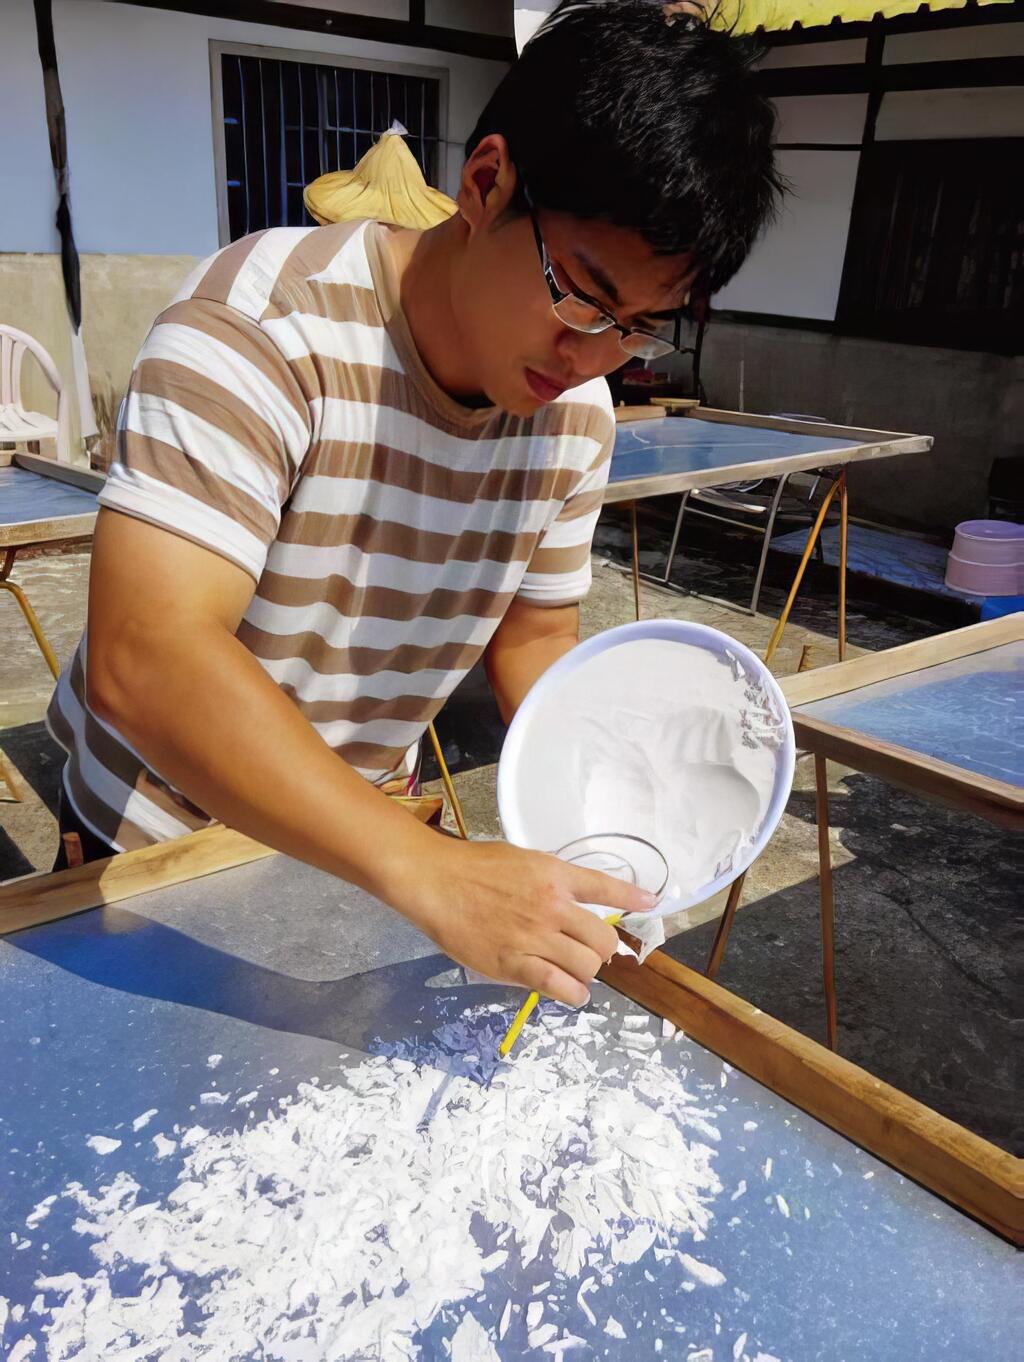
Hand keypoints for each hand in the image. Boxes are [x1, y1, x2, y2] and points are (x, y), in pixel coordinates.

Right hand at [400, 838, 655, 1006]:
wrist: (436, 882)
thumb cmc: (473, 866)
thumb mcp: (522, 860)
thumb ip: (549, 879)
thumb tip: (569, 896)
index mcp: (555, 875)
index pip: (606, 888)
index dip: (633, 900)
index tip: (650, 905)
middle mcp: (553, 906)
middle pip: (603, 939)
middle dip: (603, 949)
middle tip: (590, 952)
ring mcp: (536, 937)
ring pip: (587, 966)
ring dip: (587, 972)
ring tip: (578, 974)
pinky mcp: (516, 964)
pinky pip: (559, 987)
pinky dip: (574, 994)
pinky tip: (574, 994)